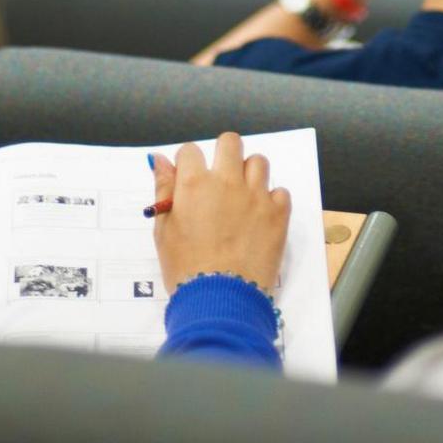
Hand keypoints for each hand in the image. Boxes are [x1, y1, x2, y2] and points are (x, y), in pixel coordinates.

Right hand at [151, 133, 290, 292]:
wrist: (221, 300)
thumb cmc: (186, 269)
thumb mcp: (164, 231)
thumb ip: (164, 191)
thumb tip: (161, 161)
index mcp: (195, 184)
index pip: (191, 150)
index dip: (188, 163)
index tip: (189, 178)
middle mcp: (228, 182)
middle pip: (230, 142)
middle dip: (223, 154)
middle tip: (220, 178)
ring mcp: (256, 196)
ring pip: (259, 162)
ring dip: (249, 174)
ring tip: (242, 197)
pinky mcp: (279, 214)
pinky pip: (280, 192)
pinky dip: (271, 200)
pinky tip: (259, 218)